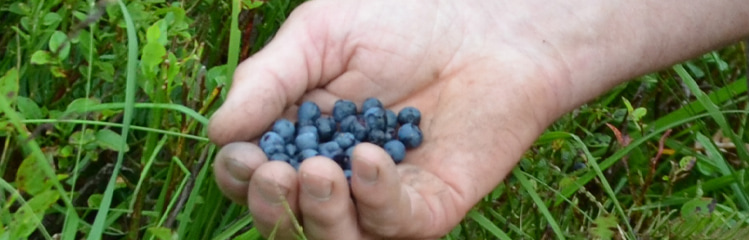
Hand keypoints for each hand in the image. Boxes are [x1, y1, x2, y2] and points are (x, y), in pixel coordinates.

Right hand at [207, 0, 575, 237]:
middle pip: (288, 219)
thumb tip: (216, 134)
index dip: (240, 175)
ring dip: (319, 214)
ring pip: (337, 238)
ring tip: (320, 171)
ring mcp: (384, 196)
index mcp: (301, 137)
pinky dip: (376, 197)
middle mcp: (339, 175)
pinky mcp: (430, 205)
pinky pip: (394, 223)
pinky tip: (370, 158)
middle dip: (272, 206)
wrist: (486, 22)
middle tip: (275, 174)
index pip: (255, 177)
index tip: (243, 156)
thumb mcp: (321, 34)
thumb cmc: (404, 18)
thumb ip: (269, 80)